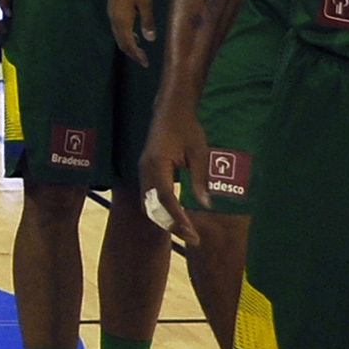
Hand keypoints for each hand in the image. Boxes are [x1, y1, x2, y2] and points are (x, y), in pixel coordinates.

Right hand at [106, 0, 157, 65]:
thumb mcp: (146, 3)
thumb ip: (148, 21)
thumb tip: (150, 39)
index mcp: (122, 20)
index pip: (128, 44)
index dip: (137, 55)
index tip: (145, 63)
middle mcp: (114, 19)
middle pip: (121, 43)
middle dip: (132, 53)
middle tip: (143, 60)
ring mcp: (112, 14)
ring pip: (118, 36)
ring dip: (128, 44)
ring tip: (139, 50)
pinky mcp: (113, 9)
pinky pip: (118, 28)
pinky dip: (125, 35)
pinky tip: (135, 34)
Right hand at [131, 102, 213, 253]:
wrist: (170, 110)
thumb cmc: (187, 128)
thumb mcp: (199, 152)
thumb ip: (200, 179)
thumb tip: (206, 205)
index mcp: (157, 163)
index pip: (166, 198)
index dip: (178, 218)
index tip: (191, 233)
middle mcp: (145, 170)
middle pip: (153, 207)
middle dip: (171, 225)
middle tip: (192, 238)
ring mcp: (142, 172)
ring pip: (148, 206)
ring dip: (164, 221)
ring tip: (185, 232)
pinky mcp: (145, 172)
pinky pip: (149, 199)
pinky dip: (161, 211)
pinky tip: (176, 218)